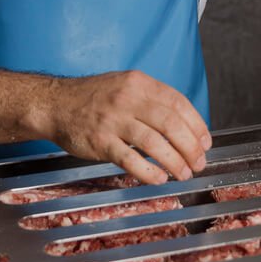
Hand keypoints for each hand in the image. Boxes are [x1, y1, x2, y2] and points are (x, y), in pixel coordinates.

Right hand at [39, 70, 210, 184]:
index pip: (178, 103)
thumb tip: (184, 125)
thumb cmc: (93, 97)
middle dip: (190, 147)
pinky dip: (149, 172)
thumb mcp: (125, 85)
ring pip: (154, 143)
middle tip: (199, 162)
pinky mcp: (100, 141)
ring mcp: (113, 120)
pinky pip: (130, 159)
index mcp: (139, 83)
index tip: (205, 142)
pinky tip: (159, 179)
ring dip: (174, 161)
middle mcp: (128, 98)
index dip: (197, 125)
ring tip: (184, 173)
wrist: (54, 103)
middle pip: (170, 124)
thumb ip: (152, 100)